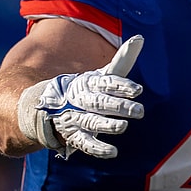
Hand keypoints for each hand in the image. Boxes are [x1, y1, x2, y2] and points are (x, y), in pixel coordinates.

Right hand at [23, 35, 144, 158]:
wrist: (50, 105)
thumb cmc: (88, 88)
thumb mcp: (103, 74)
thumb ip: (123, 59)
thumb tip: (140, 38)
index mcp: (89, 82)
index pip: (106, 83)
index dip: (121, 86)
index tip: (138, 90)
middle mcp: (81, 99)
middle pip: (100, 102)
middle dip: (119, 106)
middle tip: (140, 111)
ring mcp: (75, 117)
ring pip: (91, 122)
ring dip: (107, 125)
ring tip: (123, 127)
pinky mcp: (72, 135)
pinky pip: (84, 142)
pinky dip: (97, 148)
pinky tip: (112, 152)